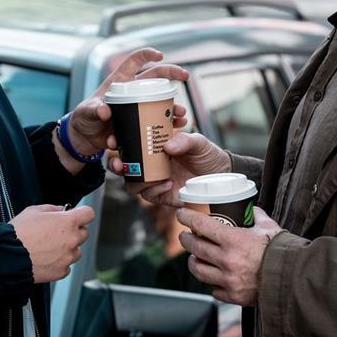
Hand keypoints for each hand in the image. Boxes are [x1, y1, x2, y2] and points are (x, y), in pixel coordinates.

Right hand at [10, 204, 94, 283]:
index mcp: (67, 222)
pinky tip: (46, 258)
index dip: (81, 213)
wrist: (8, 256)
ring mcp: (68, 257)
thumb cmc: (19, 233)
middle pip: (84, 233)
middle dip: (73, 231)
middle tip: (57, 232)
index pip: (88, 213)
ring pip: (77, 251)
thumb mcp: (33, 211)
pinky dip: (59, 262)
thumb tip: (60, 210)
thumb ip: (52, 208)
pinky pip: (66, 266)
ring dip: (68, 248)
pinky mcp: (61, 271)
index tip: (76, 215)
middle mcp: (72, 240)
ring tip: (49, 247)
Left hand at [65, 48, 190, 157]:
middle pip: (155, 76)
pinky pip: (157, 120)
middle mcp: (131, 90)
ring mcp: (137, 105)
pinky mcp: (140, 121)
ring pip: (160, 100)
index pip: (134, 61)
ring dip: (173, 105)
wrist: (85, 138)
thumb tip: (105, 111)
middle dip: (172, 73)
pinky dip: (167, 125)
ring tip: (181, 113)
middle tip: (186, 76)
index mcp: (119, 81)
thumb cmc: (84, 118)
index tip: (160, 55)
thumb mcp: (87, 112)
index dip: (147, 54)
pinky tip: (176, 129)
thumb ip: (94, 110)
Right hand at [107, 131, 231, 205]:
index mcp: (154, 147)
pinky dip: (153, 190)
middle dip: (116, 165)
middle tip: (119, 163)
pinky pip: (148, 195)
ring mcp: (155, 179)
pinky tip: (166, 184)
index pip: (129, 144)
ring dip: (135, 180)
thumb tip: (167, 146)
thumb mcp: (199, 142)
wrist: (223, 176)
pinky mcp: (162, 195)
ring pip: (131, 183)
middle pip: (123, 165)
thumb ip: (185, 140)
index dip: (118, 143)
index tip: (113, 141)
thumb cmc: (208, 154)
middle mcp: (151, 164)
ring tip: (152, 176)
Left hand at [176, 206, 282, 305]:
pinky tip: (214, 277)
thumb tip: (251, 209)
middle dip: (186, 239)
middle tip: (186, 235)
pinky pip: (214, 290)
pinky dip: (212, 283)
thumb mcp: (269, 228)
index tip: (181, 214)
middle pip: (194, 247)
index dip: (187, 217)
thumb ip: (257, 216)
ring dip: (193, 261)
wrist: (295, 281)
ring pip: (198, 270)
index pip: (200, 224)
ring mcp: (227, 280)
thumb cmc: (283, 253)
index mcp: (233, 240)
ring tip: (194, 256)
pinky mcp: (232, 296)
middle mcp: (226, 260)